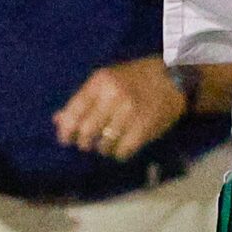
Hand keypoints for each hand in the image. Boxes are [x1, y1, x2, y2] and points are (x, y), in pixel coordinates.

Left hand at [53, 57, 187, 161]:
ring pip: (104, 144)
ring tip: (107, 144)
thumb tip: (58, 119)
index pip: (74, 111)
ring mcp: (130, 113)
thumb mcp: (107, 80)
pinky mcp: (144, 128)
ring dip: (102, 149)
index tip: (66, 139)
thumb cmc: (135, 78)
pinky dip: (119, 154)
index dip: (66, 130)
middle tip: (87, 144)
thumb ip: (83, 99)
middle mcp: (113, 96)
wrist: (173, 78)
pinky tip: (121, 148)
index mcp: (100, 82)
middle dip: (83, 142)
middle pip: (86, 131)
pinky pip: (122, 151)